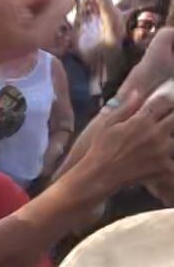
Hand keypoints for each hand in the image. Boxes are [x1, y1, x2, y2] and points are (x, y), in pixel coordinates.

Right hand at [60, 84, 173, 201]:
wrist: (100, 175)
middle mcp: (156, 132)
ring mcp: (162, 150)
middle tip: (165, 122)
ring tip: (161, 141)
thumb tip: (137, 91)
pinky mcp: (164, 166)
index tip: (166, 102)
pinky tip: (164, 161)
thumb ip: (125, 107)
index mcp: (142, 120)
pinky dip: (169, 162)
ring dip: (170, 139)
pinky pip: (173, 162)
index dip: (168, 99)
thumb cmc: (100, 149)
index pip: (163, 102)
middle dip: (171, 117)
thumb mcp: (108, 124)